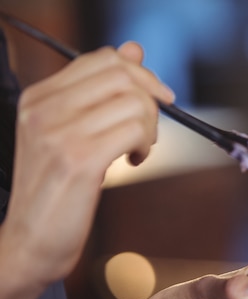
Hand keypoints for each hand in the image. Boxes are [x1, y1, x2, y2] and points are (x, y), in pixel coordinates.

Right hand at [2, 42, 173, 286]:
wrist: (30, 241)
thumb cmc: (57, 190)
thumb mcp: (73, 132)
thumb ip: (100, 92)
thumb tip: (134, 49)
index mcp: (39, 98)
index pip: (102, 59)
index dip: (140, 75)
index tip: (158, 98)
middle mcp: (44, 108)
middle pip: (121, 74)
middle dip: (150, 99)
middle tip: (149, 129)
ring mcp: (58, 133)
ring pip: (133, 102)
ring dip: (149, 126)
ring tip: (139, 148)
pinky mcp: (79, 159)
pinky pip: (133, 130)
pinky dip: (145, 144)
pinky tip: (134, 161)